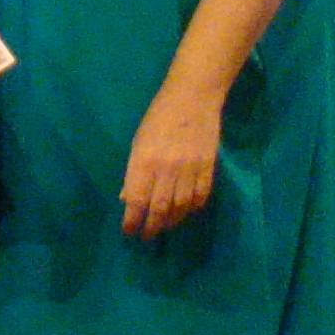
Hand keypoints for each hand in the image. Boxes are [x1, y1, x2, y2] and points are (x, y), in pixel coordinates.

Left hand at [120, 80, 222, 235]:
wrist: (193, 97)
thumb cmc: (158, 117)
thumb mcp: (138, 141)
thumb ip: (133, 171)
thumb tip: (127, 199)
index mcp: (144, 159)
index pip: (136, 199)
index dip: (132, 220)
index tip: (129, 231)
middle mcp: (166, 167)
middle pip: (159, 208)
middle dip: (151, 227)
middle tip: (147, 236)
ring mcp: (189, 168)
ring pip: (180, 206)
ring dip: (171, 221)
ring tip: (164, 226)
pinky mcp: (208, 166)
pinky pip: (201, 196)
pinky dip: (193, 208)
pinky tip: (186, 211)